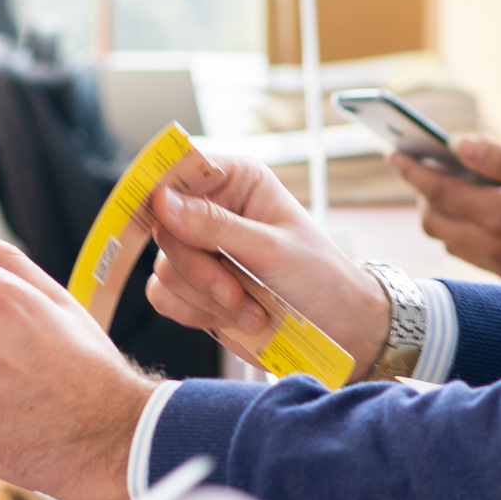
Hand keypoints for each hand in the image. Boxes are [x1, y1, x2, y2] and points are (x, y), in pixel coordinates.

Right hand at [137, 153, 389, 365]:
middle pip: (164, 228)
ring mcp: (201, 252)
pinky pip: (164, 297)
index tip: (164, 217)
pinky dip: (195, 313)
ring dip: (205, 298)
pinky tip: (232, 319)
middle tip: (235, 292)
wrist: (338, 330)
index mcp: (236, 182)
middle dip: (198, 269)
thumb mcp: (271, 248)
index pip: (181, 169)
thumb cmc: (320, 276)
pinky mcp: (194, 289)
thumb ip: (215, 226)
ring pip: (164, 268)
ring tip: (250, 310)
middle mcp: (213, 211)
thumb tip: (162, 201)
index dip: (162, 189)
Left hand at [395, 137, 500, 279]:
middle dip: (423, 196)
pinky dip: (462, 232)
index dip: (413, 171)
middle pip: (434, 222)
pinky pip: (471, 254)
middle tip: (427, 170)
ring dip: (441, 215)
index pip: (439, 192)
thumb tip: (457, 144)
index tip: (395, 153)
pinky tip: (477, 213)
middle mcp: (495, 246)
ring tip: (450, 189)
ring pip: (450, 241)